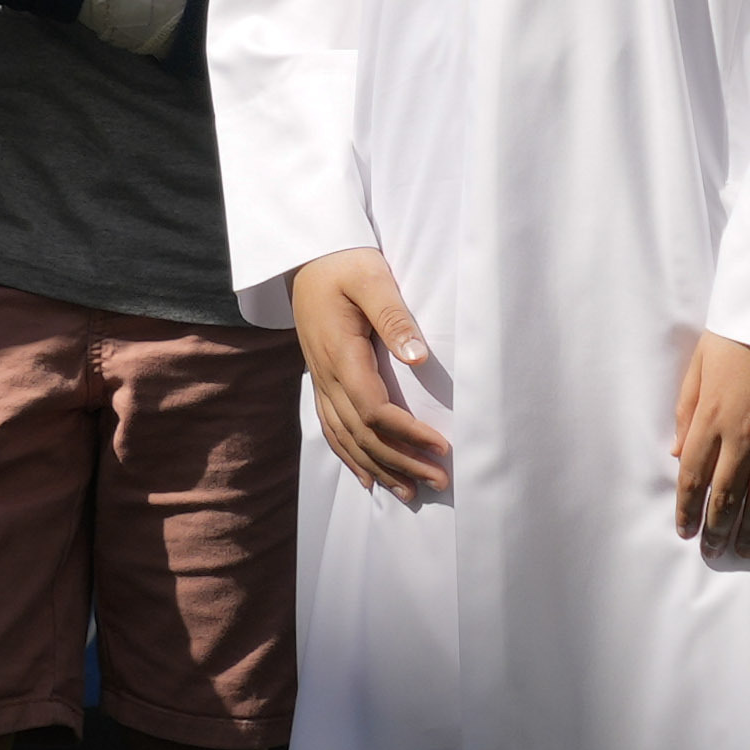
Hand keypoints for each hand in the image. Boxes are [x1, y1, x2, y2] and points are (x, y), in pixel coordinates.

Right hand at [290, 249, 450, 498]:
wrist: (307, 258)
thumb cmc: (344, 263)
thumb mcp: (372, 278)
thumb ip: (393, 316)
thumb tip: (417, 358)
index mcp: (340, 353)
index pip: (373, 409)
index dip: (407, 434)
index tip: (441, 446)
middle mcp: (326, 374)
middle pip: (361, 433)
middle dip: (400, 461)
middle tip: (438, 480)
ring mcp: (320, 380)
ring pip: (345, 437)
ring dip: (378, 468)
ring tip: (411, 492)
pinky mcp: (320, 380)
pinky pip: (331, 428)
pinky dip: (350, 457)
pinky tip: (367, 477)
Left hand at [670, 330, 749, 556]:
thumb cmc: (743, 333)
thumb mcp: (700, 363)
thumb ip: (686, 410)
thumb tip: (675, 452)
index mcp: (712, 417)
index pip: (692, 475)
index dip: (687, 508)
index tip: (685, 531)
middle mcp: (745, 434)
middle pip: (727, 494)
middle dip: (717, 528)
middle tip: (713, 553)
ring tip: (746, 549)